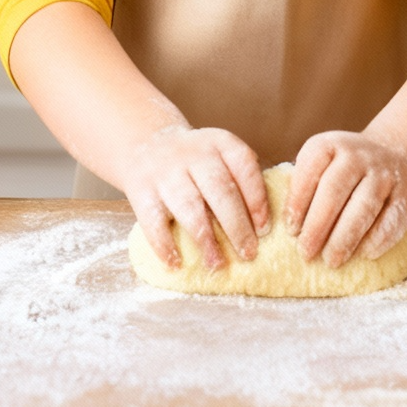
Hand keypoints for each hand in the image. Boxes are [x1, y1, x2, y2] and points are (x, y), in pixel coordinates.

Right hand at [118, 122, 268, 269]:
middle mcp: (192, 153)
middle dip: (236, 225)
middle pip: (219, 190)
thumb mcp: (219, 154)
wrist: (146, 143)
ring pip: (189, 207)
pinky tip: (177, 263)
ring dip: (206, 239)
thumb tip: (264, 225)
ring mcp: (166, 172)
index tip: (264, 229)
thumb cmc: (195, 161)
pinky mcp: (141, 190)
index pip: (243, 165)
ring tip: (218, 264)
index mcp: (218, 142)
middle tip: (248, 253)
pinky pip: (154, 221)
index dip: (257, 198)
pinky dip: (165, 245)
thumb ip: (240, 179)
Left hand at [287, 129, 406, 266]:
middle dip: (318, 224)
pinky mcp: (406, 192)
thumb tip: (285, 226)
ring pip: (364, 205)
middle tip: (306, 252)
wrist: (395, 153)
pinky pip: (392, 217)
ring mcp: (384, 172)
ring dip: (346, 236)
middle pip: (335, 189)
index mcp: (330, 145)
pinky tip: (365, 254)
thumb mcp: (323, 164)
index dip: (298, 200)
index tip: (291, 230)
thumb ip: (305, 186)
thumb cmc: (345, 170)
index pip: (310, 169)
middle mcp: (358, 154)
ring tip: (331, 260)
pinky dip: (378, 238)